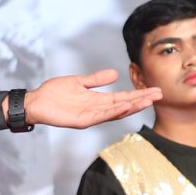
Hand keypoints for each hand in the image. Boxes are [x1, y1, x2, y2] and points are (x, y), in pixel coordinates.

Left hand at [23, 71, 161, 128]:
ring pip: (115, 111)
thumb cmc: (54, 93)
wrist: (36, 101)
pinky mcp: (81, 121)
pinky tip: (124, 106)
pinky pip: (100, 116)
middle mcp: (97, 109)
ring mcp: (90, 116)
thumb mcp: (79, 82)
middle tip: (159, 94)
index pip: (123, 97)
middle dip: (141, 100)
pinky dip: (113, 112)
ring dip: (131, 106)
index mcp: (97, 100)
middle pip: (124, 105)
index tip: (154, 90)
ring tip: (147, 100)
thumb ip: (96, 79)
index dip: (138, 94)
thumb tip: (114, 74)